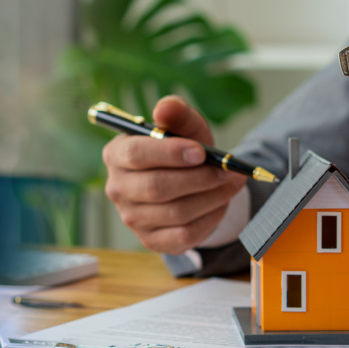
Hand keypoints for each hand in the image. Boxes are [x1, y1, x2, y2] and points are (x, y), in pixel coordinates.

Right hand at [102, 95, 246, 254]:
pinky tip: (221, 203)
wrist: (189, 180)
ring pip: (176, 212)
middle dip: (198, 178)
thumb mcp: (183, 126)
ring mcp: (132, 218)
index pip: (136, 154)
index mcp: (116, 154)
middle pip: (156, 187)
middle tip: (226, 171)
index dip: (170, 153)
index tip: (201, 152)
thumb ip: (176, 113)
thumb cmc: (182, 149)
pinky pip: (184, 235)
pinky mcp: (151, 240)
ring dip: (211, 197)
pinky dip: (210, 219)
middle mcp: (117, 188)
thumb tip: (165, 107)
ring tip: (232, 183)